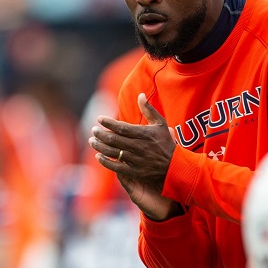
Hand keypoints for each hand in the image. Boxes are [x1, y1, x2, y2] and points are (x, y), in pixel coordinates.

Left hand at [89, 93, 179, 219]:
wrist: (175, 166)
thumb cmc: (166, 143)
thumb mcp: (161, 124)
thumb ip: (149, 110)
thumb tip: (140, 95)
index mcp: (145, 134)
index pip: (122, 127)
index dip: (109, 123)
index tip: (99, 118)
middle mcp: (139, 147)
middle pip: (115, 140)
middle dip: (101, 134)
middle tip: (93, 130)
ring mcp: (136, 160)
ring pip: (113, 152)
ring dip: (100, 146)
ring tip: (92, 141)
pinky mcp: (135, 172)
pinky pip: (116, 167)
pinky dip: (106, 161)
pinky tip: (98, 156)